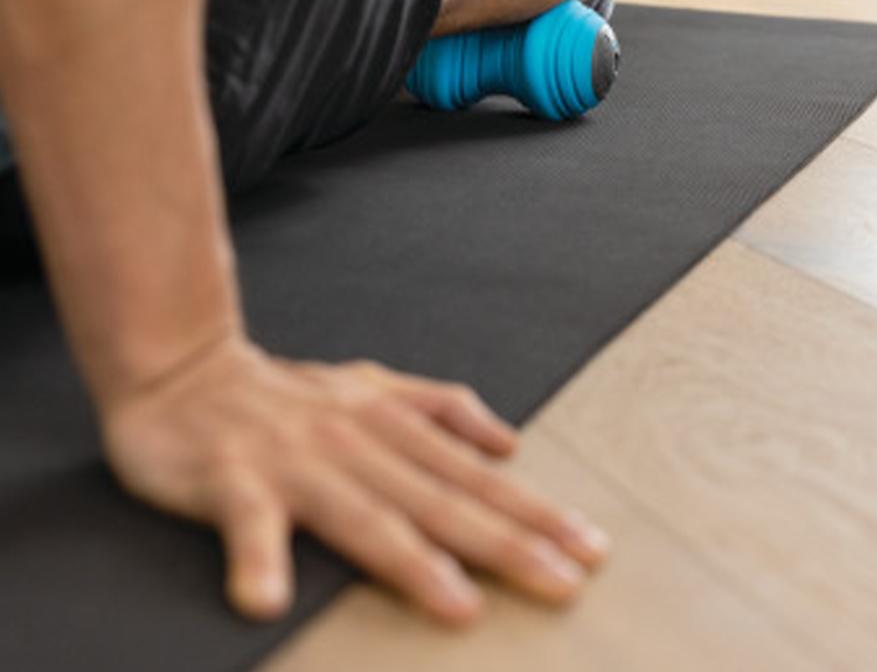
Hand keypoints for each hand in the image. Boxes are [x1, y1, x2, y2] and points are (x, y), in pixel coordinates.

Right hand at [98, 336, 609, 625]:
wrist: (187, 370)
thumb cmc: (289, 393)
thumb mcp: (374, 386)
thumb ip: (442, 408)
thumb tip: (508, 442)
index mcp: (390, 422)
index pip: (474, 475)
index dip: (534, 511)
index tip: (588, 547)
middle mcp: (355, 440)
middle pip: (438, 498)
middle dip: (505, 542)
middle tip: (562, 582)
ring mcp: (295, 460)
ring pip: (364, 514)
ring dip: (410, 560)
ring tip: (458, 606)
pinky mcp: (231, 479)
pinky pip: (247, 524)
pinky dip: (257, 561)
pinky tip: (266, 600)